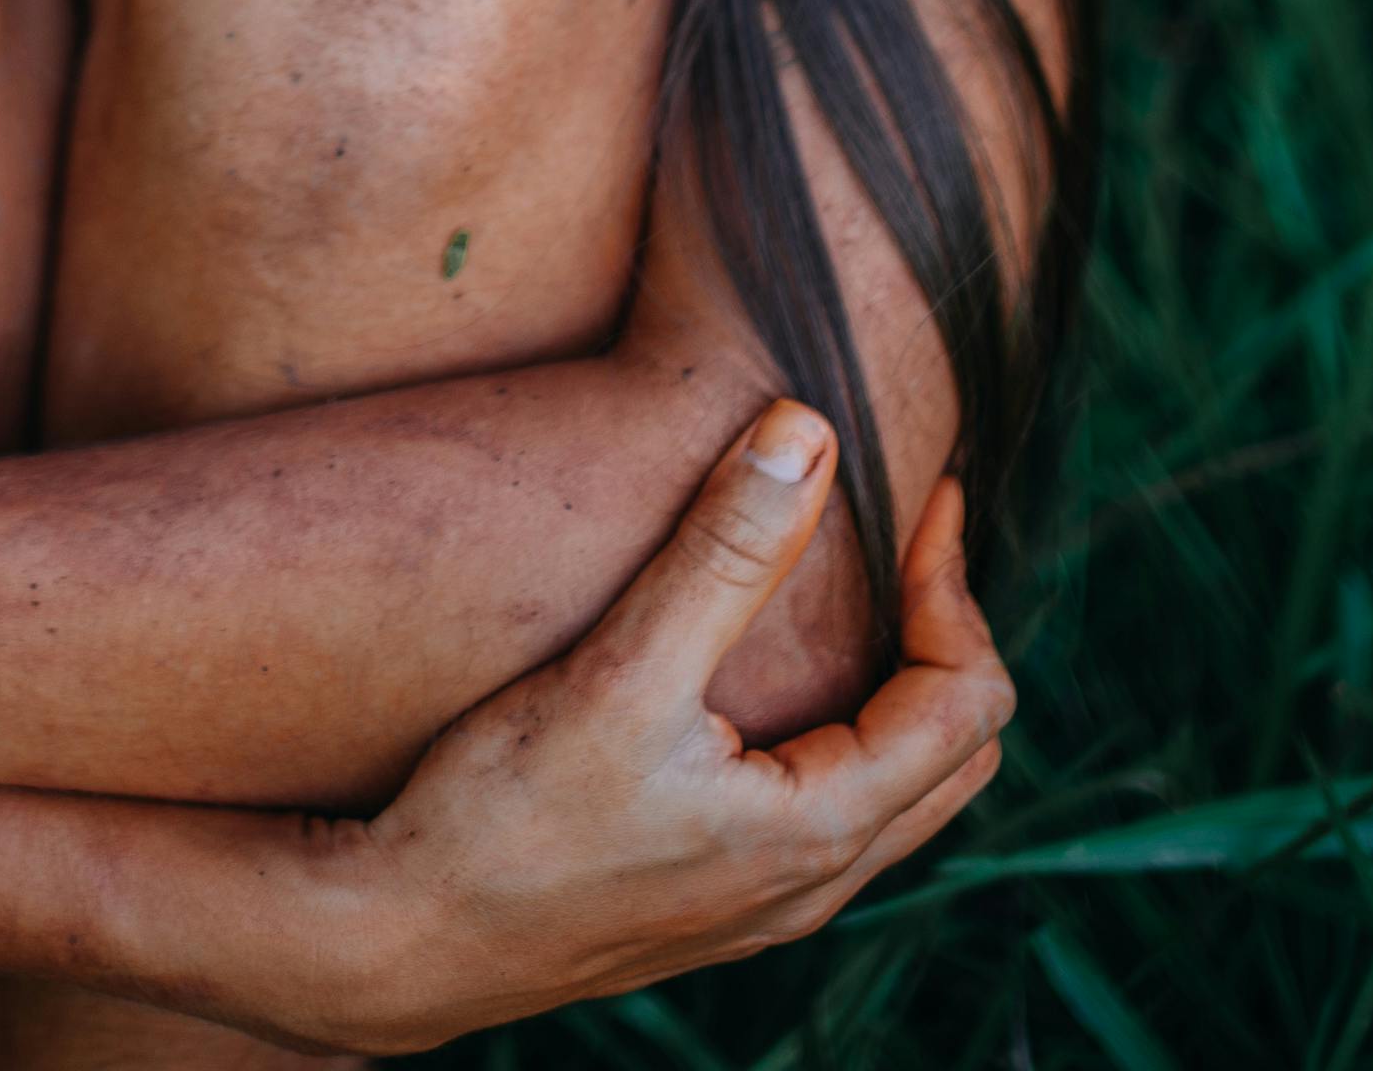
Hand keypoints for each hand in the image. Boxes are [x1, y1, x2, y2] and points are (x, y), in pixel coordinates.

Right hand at [321, 404, 1010, 1045]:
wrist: (405, 941)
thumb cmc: (505, 814)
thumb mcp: (621, 669)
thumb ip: (724, 551)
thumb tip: (810, 431)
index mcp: (818, 833)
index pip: (966, 701)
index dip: (951, 582)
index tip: (918, 493)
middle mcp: (811, 885)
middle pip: (956, 754)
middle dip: (943, 631)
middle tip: (897, 529)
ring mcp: (763, 906)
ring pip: (898, 792)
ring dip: (897, 681)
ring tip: (843, 581)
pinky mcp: (711, 902)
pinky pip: (832, 816)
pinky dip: (842, 728)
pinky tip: (759, 671)